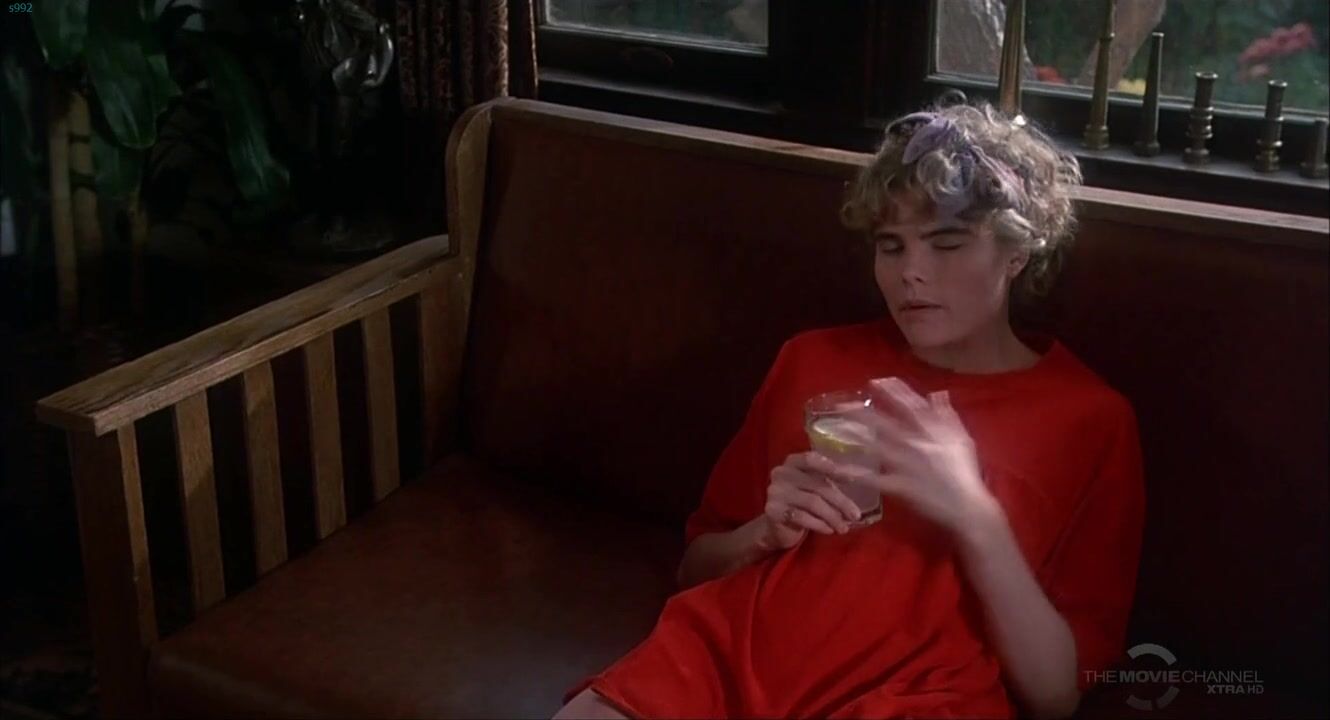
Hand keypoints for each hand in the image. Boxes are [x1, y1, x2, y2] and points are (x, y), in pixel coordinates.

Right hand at [759, 452, 864, 550]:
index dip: (831, 468)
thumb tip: (855, 476)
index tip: (851, 479)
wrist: (777, 527)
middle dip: (840, 502)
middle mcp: (781, 473)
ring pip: (812, 502)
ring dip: (832, 517)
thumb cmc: (801, 503)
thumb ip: (829, 480)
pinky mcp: (773, 510)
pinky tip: (829, 530)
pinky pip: (802, 517)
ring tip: (843, 528)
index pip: (810, 459)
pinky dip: (819, 524)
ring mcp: (775, 491)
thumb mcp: (814, 488)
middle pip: (817, 485)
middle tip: (855, 515)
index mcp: (792, 463)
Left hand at [806, 377, 1000, 537]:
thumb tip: (938, 393)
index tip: (875, 381)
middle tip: (842, 405)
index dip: (891, 391)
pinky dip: (854, 474)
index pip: (909, 404)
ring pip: (873, 448)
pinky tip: (836, 470)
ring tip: (833, 432)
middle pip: (884, 423)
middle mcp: (916, 443)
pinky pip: (871, 479)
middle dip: (861, 413)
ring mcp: (905, 464)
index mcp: (932, 430)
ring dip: (852, 439)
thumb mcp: (962, 439)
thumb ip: (948, 415)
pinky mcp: (899, 485)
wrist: (968, 508)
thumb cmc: (966, 473)